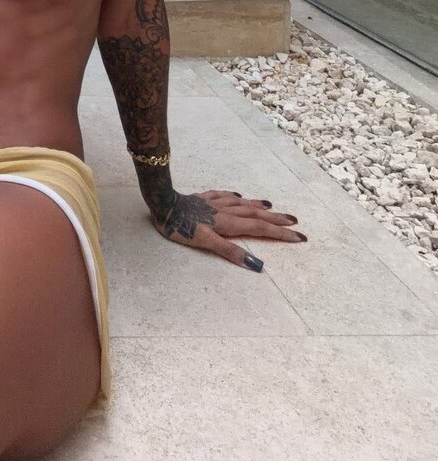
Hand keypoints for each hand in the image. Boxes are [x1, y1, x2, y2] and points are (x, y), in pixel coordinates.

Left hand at [150, 190, 306, 270]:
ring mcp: (214, 203)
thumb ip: (230, 252)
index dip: (280, 233)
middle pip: (255, 214)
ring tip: (271, 206)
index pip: (260, 228)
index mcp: (228, 223)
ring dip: (258, 205)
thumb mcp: (205, 242)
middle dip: (276, 219)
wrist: (162, 204)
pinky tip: (236, 195)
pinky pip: (223, 195)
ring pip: (241, 203)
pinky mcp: (202, 197)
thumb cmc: (181, 227)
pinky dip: (233, 196)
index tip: (299, 236)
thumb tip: (257, 265)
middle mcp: (225, 211)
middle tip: (295, 220)